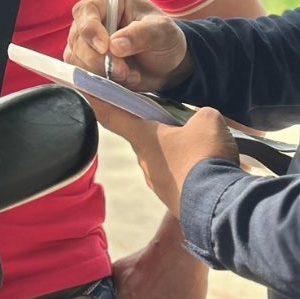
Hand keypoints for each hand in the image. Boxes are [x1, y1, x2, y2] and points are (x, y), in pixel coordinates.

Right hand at [65, 0, 192, 92]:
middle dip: (99, 59)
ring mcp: (86, 42)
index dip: (90, 29)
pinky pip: (81, 74)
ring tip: (128, 74)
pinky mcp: (86, 62)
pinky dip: (100, 81)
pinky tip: (122, 80)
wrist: (167, 64)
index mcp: (108, 0)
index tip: (105, 48)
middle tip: (123, 70)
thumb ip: (141, 34)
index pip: (86, 10)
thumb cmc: (164, 38)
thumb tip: (114, 45)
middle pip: (78, 38)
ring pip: (77, 58)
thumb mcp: (162, 31)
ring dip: (100, 72)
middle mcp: (92, 19)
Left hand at [97, 106, 238, 214]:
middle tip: (188, 125)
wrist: (218, 205)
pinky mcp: (175, 200)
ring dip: (182, 153)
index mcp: (144, 137)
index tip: (81, 92)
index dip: (97, 102)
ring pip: (167, 159)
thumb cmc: (205, 156)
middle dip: (164, 130)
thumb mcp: (207, 120)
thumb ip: (197, 115)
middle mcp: (145, 162)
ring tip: (209, 151)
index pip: (113, 115)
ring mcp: (159, 184)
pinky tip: (212, 170)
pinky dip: (194, 172)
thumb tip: (199, 125)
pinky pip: (182, 178)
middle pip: (147, 137)